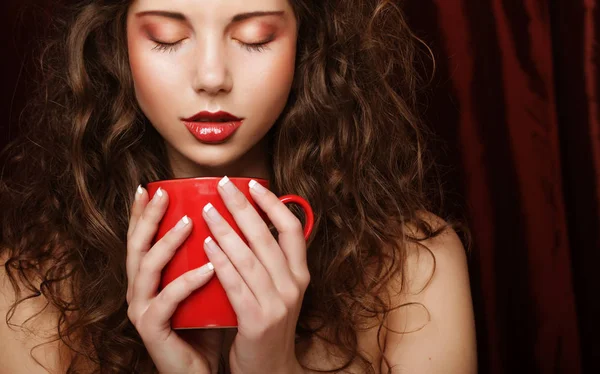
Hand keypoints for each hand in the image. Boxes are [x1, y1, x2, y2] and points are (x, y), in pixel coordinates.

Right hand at [126, 186, 223, 373]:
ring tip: (188, 222)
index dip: (144, 213)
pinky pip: (168, 301)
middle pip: (136, 246)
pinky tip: (210, 267)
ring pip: (147, 268)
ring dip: (167, 242)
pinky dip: (188, 281)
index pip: (144, 239)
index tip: (153, 186)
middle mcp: (141, 290)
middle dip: (147, 217)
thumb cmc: (210, 323)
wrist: (207, 369)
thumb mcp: (212, 284)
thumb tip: (239, 222)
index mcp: (152, 278)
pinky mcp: (152, 329)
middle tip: (162, 194)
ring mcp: (143, 309)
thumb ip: (215, 257)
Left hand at [201, 177, 308, 373]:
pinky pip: (234, 283)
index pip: (292, 229)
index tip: (253, 185)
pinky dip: (220, 260)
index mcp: (300, 275)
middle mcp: (293, 286)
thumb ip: (271, 262)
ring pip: (248, 256)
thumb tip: (251, 224)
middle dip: (242, 207)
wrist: (268, 371)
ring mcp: (277, 304)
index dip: (273, 204)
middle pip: (266, 236)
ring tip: (207, 209)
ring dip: (225, 228)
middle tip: (223, 185)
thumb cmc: (266, 326)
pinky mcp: (257, 321)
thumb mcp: (278, 292)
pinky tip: (206, 244)